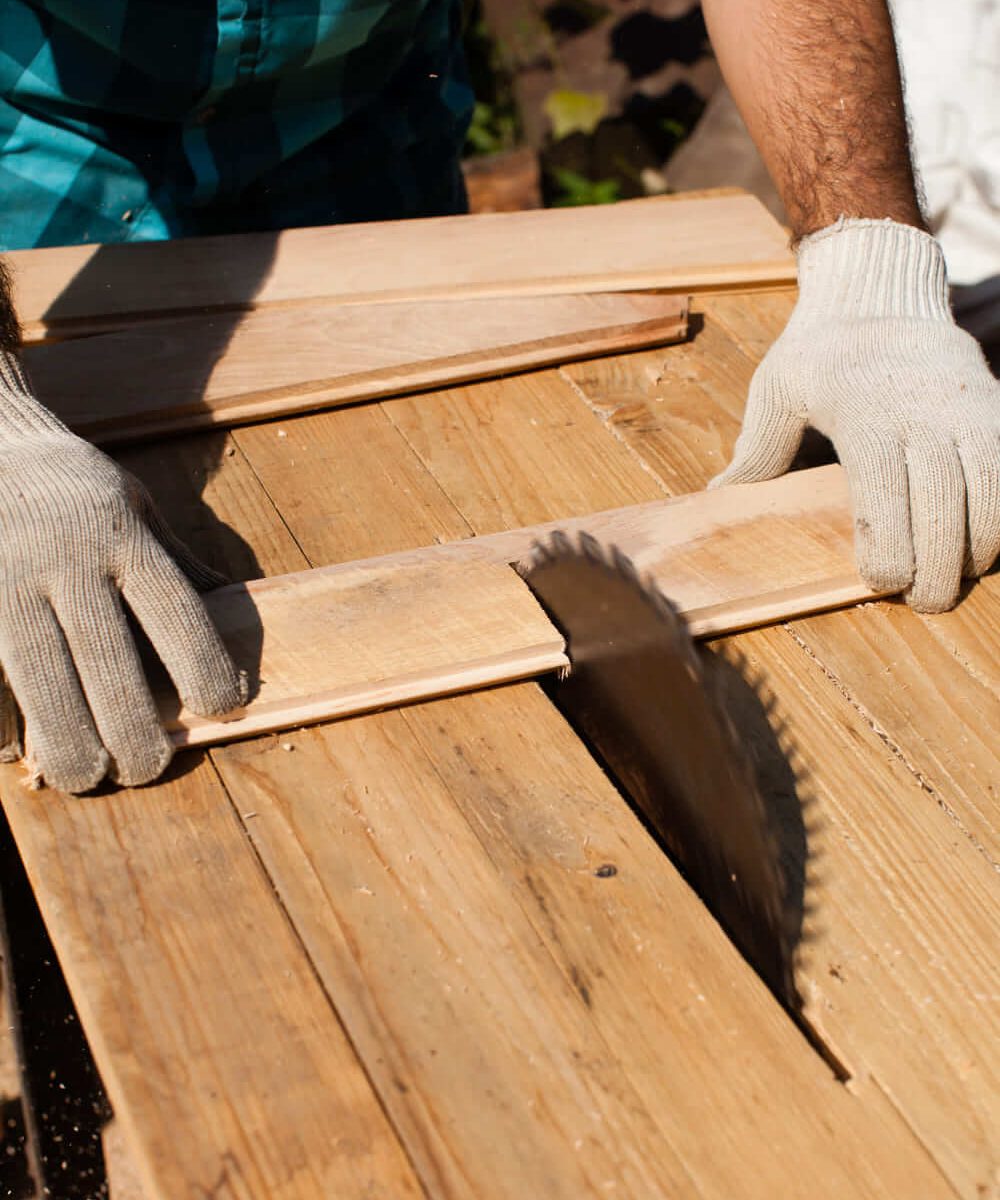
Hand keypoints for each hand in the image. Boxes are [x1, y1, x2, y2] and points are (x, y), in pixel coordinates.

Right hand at [0, 353, 245, 791]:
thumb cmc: (76, 491)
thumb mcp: (139, 510)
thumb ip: (180, 568)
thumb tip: (240, 621)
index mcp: (121, 536)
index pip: (175, 613)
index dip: (204, 669)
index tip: (224, 707)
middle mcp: (64, 559)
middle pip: (108, 662)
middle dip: (133, 730)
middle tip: (147, 767)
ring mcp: (4, 581)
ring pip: (42, 680)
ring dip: (70, 741)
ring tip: (89, 775)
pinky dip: (4, 721)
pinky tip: (21, 751)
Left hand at [712, 219, 999, 611]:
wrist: (881, 290)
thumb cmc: (820, 349)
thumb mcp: (777, 386)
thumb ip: (758, 446)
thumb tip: (720, 494)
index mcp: (864, 413)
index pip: (884, 492)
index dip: (890, 546)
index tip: (883, 580)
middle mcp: (923, 412)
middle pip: (943, 503)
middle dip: (938, 564)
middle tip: (925, 600)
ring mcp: (968, 409)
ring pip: (991, 491)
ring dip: (980, 545)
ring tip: (958, 578)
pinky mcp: (995, 408)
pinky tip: (985, 543)